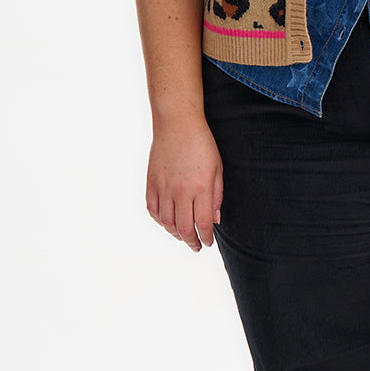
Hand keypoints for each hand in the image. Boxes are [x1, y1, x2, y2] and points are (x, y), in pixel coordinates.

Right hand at [145, 117, 223, 252]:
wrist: (177, 123)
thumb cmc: (202, 144)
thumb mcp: (218, 169)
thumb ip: (217, 196)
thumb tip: (215, 220)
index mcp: (201, 189)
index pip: (202, 224)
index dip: (205, 238)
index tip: (207, 243)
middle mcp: (181, 191)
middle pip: (183, 228)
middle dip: (191, 242)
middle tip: (196, 246)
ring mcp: (163, 188)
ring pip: (166, 222)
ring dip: (175, 234)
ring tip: (182, 236)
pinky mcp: (151, 183)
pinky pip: (153, 210)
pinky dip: (159, 220)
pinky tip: (167, 222)